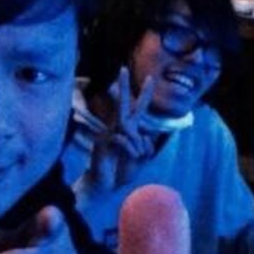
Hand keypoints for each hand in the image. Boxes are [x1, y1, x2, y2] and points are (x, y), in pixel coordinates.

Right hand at [89, 67, 155, 190]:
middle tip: (121, 68)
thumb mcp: (141, 158)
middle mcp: (119, 128)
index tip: (150, 78)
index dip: (144, 95)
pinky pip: (124, 140)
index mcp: (129, 131)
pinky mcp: (103, 141)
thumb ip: (147, 145)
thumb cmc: (121, 171)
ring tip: (134, 159)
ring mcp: (109, 134)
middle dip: (124, 86)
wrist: (105, 185)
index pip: (138, 110)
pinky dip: (131, 151)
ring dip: (138, 146)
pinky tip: (126, 158)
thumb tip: (145, 134)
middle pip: (124, 104)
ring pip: (130, 128)